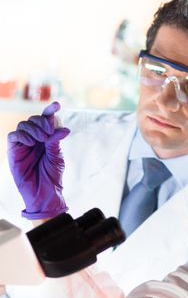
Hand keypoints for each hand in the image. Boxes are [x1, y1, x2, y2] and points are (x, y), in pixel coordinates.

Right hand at [7, 102, 69, 219]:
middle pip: (35, 119)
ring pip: (24, 124)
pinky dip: (23, 135)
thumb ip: (56, 141)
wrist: (43, 192)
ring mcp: (24, 144)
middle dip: (43, 122)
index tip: (57, 105)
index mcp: (47, 138)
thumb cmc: (52, 175)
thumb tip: (63, 128)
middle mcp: (35, 138)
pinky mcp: (13, 150)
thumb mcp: (56, 156)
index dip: (51, 111)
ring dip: (34, 128)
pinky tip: (31, 142)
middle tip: (50, 133)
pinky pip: (13, 135)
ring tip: (43, 140)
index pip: (47, 120)